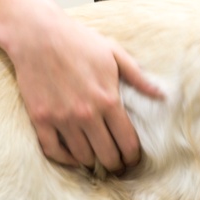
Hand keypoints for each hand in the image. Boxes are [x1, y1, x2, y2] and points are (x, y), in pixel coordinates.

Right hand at [5, 11, 162, 172]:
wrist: (38, 35)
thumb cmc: (78, 41)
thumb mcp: (114, 53)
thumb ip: (138, 77)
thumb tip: (161, 95)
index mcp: (107, 99)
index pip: (127, 142)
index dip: (133, 156)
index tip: (132, 159)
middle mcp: (86, 113)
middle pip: (107, 155)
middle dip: (115, 164)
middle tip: (116, 164)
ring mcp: (61, 118)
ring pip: (82, 157)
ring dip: (91, 161)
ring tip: (96, 158)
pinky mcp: (40, 119)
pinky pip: (53, 151)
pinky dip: (65, 159)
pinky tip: (72, 156)